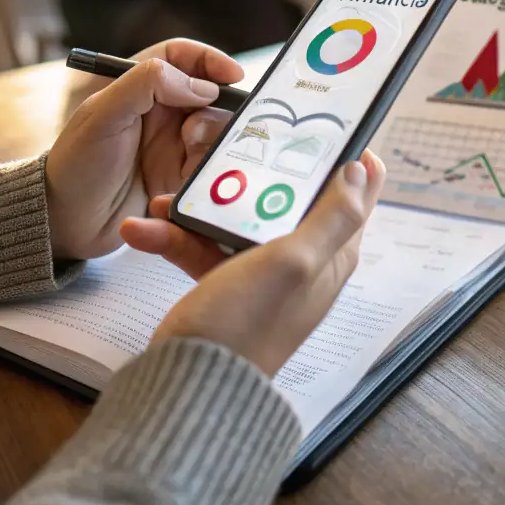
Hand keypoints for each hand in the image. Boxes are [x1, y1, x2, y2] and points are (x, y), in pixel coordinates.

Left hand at [44, 40, 243, 260]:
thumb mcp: (104, 114)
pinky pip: (212, 166)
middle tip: (193, 133)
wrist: (68, 221)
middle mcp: (163, 112)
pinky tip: (185, 182)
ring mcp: (175, 145)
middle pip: (210, 96)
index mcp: (140, 87)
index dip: (210, 60)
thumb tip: (201, 86)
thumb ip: (147, 85)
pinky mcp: (183, 177)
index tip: (232, 75)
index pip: (183, 57)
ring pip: (217, 132)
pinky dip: (208, 171)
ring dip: (210, 143)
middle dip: (214, 111)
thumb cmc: (76, 163)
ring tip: (187, 159)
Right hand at [120, 151, 386, 375]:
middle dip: (257, 169)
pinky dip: (174, 237)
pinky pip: (202, 247)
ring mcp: (262, 272)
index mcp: (332, 254)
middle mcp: (303, 260)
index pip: (357, 193)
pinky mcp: (224, 283)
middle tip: (230, 141)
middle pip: (289, 196)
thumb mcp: (295, 261)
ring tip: (167, 196)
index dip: (346, 155)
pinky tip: (142, 229)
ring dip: (201, 205)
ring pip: (238, 217)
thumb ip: (332, 215)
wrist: (190, 382)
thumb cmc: (247, 324)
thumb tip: (362, 169)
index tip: (320, 122)